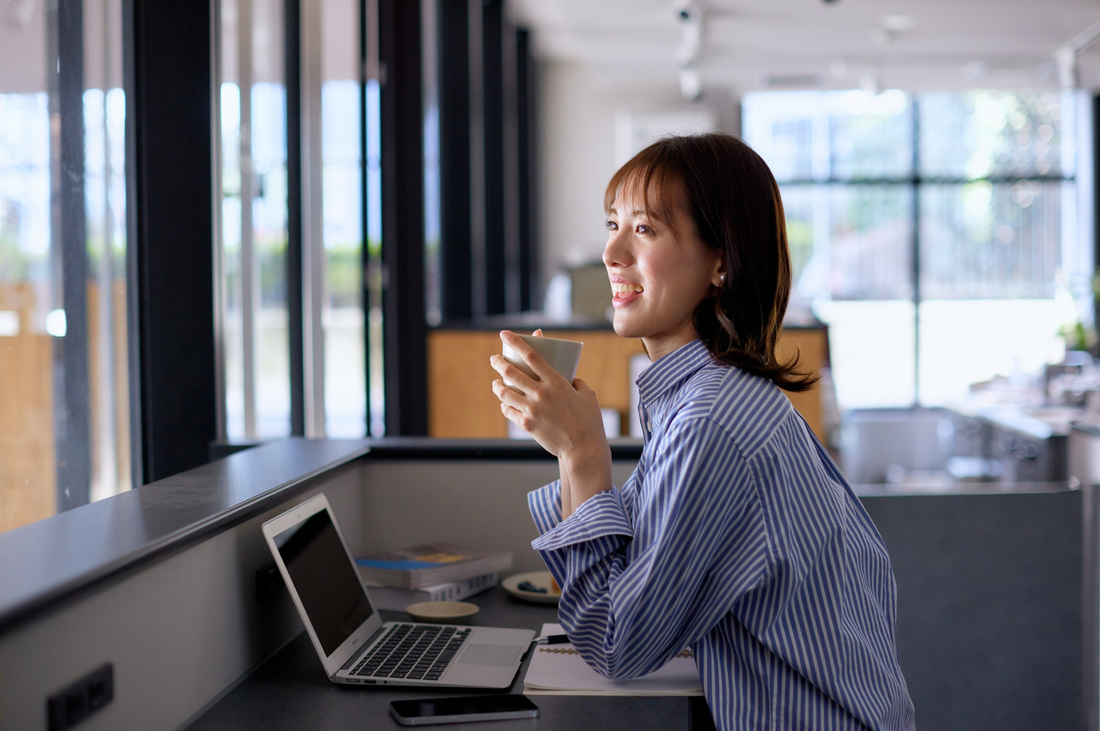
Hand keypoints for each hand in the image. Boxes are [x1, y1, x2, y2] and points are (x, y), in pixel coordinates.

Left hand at [490, 330, 610, 513]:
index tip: (505, 334)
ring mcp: (532, 410)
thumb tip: (570, 379)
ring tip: (496, 383)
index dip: (515, 342)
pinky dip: (505, 406)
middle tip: (494, 359)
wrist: (583, 450)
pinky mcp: (527, 425)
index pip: (531, 355)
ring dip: (497, 386)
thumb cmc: (590, 422)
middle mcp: (541, 393)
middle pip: (512, 372)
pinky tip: (505, 404)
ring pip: (505, 393)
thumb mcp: (588, 396)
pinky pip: (509, 412)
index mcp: (556, 382)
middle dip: (499, 363)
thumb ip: (577, 383)